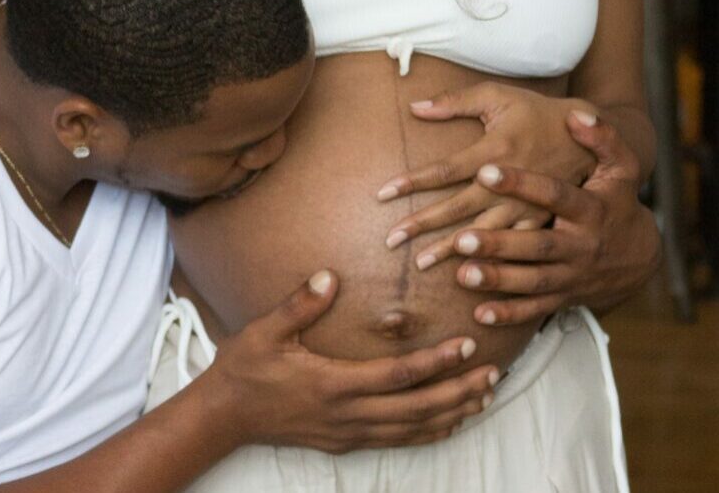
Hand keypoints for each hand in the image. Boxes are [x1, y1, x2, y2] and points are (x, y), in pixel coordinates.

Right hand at [204, 270, 499, 453]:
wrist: (225, 416)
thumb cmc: (245, 369)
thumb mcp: (265, 331)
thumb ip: (300, 305)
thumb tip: (330, 277)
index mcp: (333, 384)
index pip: (398, 375)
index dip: (437, 362)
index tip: (466, 346)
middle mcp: (347, 414)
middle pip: (417, 408)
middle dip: (458, 391)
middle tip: (493, 373)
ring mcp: (348, 432)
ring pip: (412, 429)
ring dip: (451, 414)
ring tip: (483, 397)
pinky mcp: (346, 441)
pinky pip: (397, 440)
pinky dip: (429, 432)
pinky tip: (448, 422)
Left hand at [379, 82, 600, 267]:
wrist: (590, 141)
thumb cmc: (538, 113)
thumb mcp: (499, 96)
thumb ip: (456, 101)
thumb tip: (414, 106)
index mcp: (496, 151)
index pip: (445, 170)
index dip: (413, 181)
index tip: (382, 193)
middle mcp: (508, 184)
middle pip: (458, 207)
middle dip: (423, 224)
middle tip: (391, 240)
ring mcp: (525, 208)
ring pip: (483, 234)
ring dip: (452, 250)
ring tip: (421, 264)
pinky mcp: (539, 224)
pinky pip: (513, 250)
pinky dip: (494, 265)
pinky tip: (470, 280)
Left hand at [447, 112, 660, 325]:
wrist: (641, 254)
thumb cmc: (616, 200)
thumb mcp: (620, 167)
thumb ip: (603, 139)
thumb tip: (579, 113)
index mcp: (590, 208)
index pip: (555, 194)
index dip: (523, 183)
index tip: (485, 170)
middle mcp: (582, 244)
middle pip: (538, 245)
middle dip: (501, 244)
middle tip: (461, 238)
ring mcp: (573, 275)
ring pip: (533, 280)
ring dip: (498, 279)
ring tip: (460, 274)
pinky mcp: (565, 297)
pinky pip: (536, 308)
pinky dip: (509, 313)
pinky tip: (480, 313)